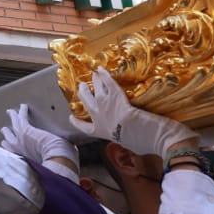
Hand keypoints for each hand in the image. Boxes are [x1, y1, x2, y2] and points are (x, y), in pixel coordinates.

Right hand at [0, 104, 78, 175]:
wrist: (56, 162)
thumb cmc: (54, 167)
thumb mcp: (44, 168)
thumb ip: (44, 164)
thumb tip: (53, 166)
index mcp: (22, 160)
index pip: (10, 153)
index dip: (9, 147)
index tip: (8, 145)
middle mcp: (17, 150)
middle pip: (7, 139)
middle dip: (7, 133)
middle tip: (5, 129)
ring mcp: (20, 139)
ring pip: (13, 124)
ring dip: (13, 117)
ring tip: (11, 112)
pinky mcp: (26, 130)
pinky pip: (21, 116)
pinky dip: (22, 111)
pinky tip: (23, 106)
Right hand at [76, 68, 195, 157]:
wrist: (142, 132)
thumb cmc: (139, 143)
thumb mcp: (129, 145)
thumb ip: (124, 139)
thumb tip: (129, 138)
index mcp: (100, 132)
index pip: (84, 128)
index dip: (77, 122)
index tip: (72, 117)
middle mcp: (98, 116)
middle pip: (86, 102)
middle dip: (83, 93)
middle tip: (82, 87)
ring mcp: (105, 104)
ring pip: (95, 89)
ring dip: (94, 81)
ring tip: (94, 75)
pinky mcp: (116, 94)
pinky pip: (107, 82)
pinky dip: (104, 74)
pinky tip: (101, 69)